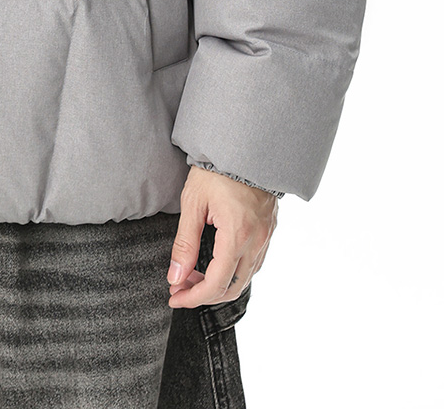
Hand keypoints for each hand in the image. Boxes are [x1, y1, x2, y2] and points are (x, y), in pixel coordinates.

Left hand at [166, 166, 277, 308]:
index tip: (174, 297)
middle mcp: (256, 241)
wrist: (245, 145)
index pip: (215, 284)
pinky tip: (215, 264)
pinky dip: (234, 272)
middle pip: (232, 288)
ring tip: (193, 276)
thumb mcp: (193, 203)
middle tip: (180, 288)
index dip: (193, 297)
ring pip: (245, 279)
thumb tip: (176, 277)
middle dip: (204, 295)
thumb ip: (184, 243)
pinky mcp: (269, 231)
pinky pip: (254, 264)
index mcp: (237, 235)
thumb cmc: (216, 169)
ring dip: (219, 285)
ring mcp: (266, 237)